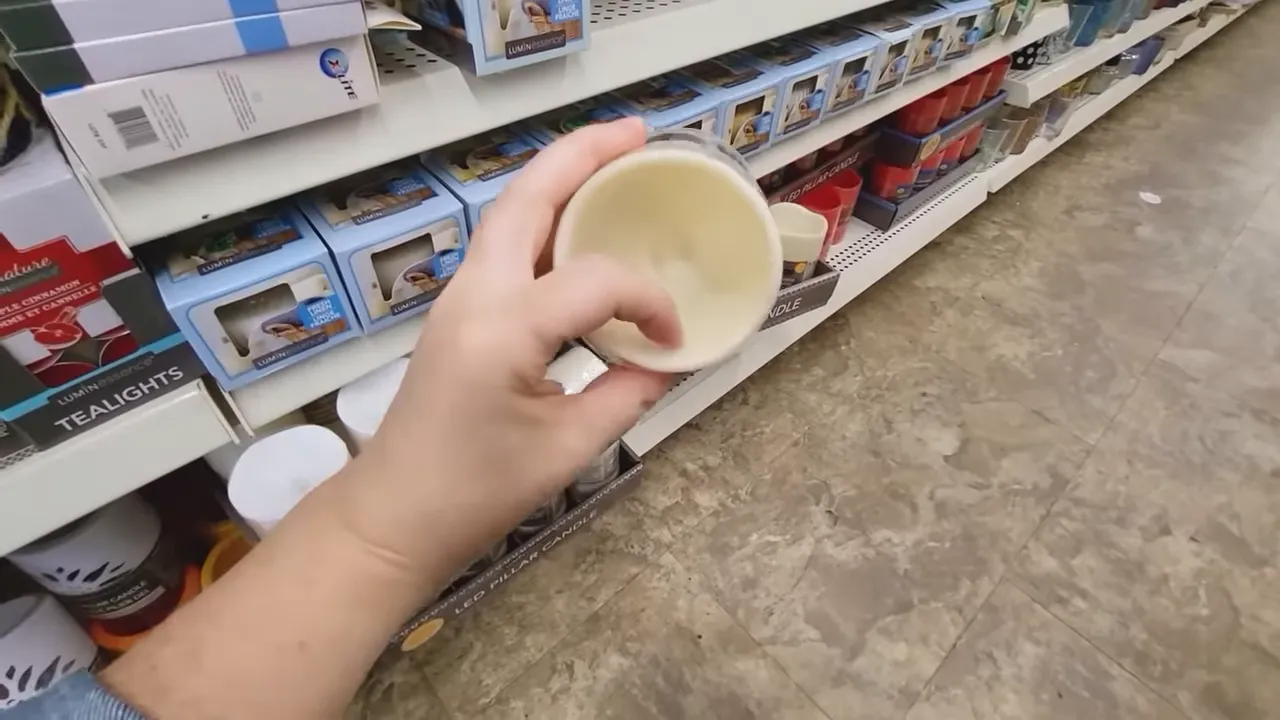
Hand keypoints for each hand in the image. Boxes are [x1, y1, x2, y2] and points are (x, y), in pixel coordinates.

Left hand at [337, 118, 679, 581]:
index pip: (595, 280)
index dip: (647, 301)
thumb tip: (666, 361)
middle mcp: (477, 295)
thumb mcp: (566, 450)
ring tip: (612, 159)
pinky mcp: (458, 312)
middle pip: (527, 197)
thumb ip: (625, 394)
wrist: (394, 515)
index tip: (674, 341)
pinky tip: (579, 228)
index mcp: (504, 328)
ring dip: (558, 179)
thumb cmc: (475, 494)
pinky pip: (505, 246)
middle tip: (638, 134)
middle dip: (582, 155)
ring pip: (510, 214)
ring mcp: (460, 298)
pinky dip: (545, 220)